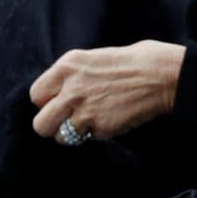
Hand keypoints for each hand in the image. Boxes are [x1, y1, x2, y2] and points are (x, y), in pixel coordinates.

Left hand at [30, 41, 186, 144]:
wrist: (160, 75)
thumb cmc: (129, 62)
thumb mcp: (89, 59)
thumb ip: (69, 76)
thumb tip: (56, 94)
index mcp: (66, 67)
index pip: (36, 95)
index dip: (46, 103)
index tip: (58, 103)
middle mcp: (70, 90)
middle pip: (40, 124)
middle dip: (51, 125)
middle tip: (67, 120)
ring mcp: (86, 111)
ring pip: (62, 137)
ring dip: (73, 133)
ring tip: (89, 122)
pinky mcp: (103, 128)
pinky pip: (89, 138)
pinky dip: (97, 133)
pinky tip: (111, 119)